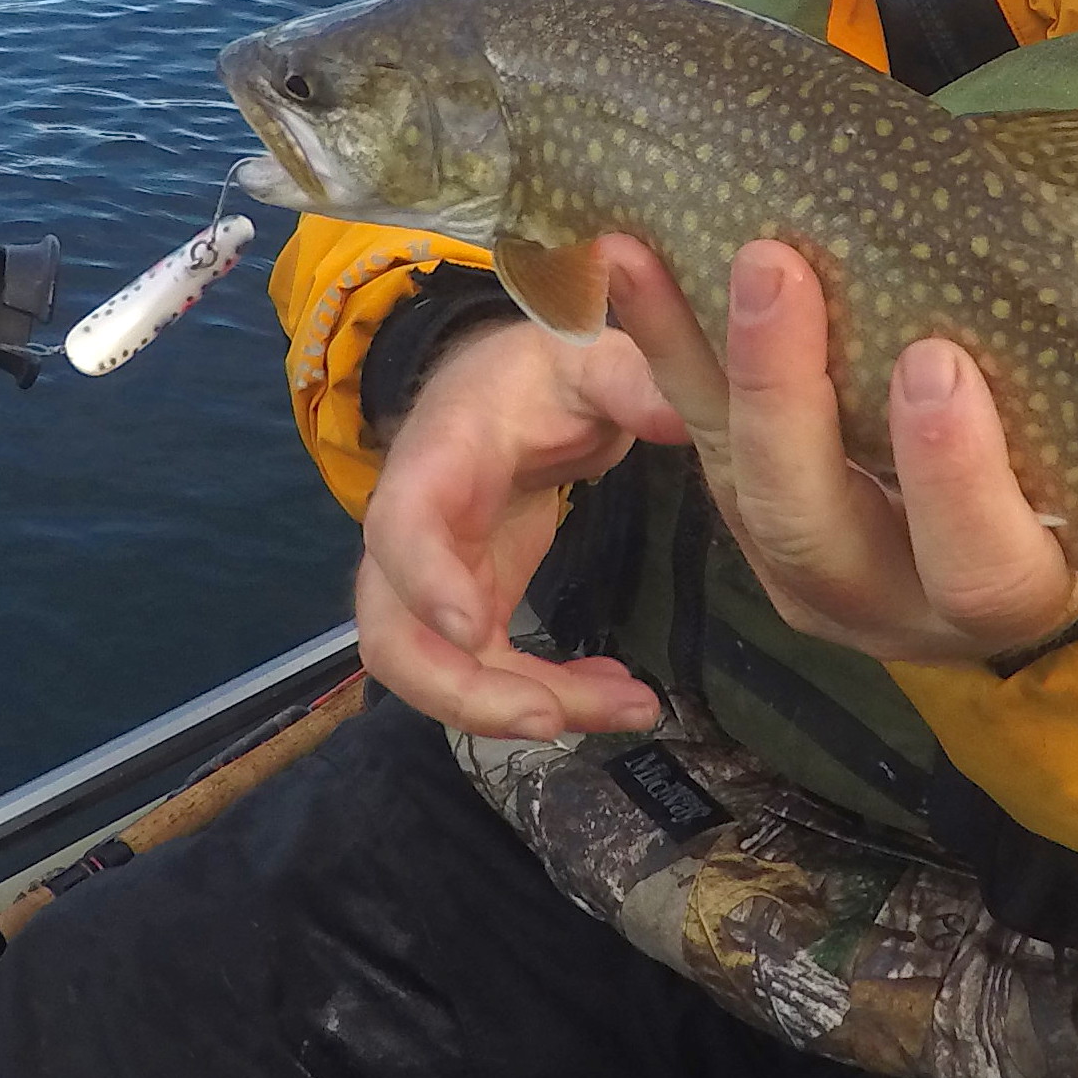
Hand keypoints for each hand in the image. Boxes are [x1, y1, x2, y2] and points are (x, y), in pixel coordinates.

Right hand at [354, 277, 682, 739]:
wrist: (504, 391)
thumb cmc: (536, 374)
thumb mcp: (583, 358)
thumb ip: (627, 379)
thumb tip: (680, 412)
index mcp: (435, 462)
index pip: (400, 525)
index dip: (423, 580)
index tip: (472, 627)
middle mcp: (416, 535)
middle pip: (397, 636)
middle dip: (464, 691)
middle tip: (550, 719)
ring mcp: (435, 583)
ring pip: (442, 674)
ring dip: (520, 709)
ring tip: (629, 709)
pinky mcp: (469, 609)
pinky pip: (490, 677)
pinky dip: (551, 697)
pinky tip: (621, 695)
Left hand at [605, 237, 1077, 664]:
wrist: (1017, 504)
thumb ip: (1062, 384)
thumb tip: (1033, 247)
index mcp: (1007, 594)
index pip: (980, 568)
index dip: (956, 480)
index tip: (937, 364)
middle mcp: (891, 604)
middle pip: (816, 530)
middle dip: (785, 398)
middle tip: (776, 267)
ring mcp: (802, 566)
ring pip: (732, 483)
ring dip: (688, 359)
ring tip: (645, 251)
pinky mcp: (744, 514)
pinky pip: (693, 434)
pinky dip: (659, 346)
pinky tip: (623, 259)